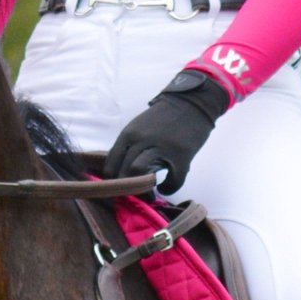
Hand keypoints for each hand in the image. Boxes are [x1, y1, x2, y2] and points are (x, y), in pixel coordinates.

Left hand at [104, 70, 229, 193]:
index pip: (111, 165)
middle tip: (136, 195)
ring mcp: (161, 148)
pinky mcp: (181, 156)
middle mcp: (140, 140)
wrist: (190, 104)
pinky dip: (168, 189)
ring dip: (144, 191)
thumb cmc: (162, 118)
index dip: (114, 182)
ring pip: (140, 175)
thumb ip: (128, 146)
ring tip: (150, 194)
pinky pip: (172, 182)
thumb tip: (119, 172)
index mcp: (128, 134)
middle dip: (128, 189)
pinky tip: (165, 188)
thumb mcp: (138, 127)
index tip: (121, 189)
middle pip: (123, 173)